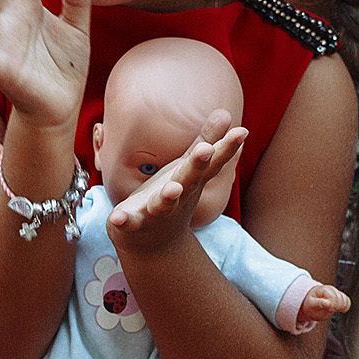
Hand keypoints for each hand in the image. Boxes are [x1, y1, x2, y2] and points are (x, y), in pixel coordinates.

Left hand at [107, 115, 246, 256]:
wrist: (154, 246)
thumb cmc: (174, 196)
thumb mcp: (189, 169)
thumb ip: (207, 142)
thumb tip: (226, 113)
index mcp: (191, 180)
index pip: (212, 162)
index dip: (227, 148)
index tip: (242, 131)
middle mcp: (178, 196)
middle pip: (189, 179)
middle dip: (197, 166)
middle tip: (206, 150)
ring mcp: (157, 212)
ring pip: (163, 204)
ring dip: (168, 197)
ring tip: (173, 188)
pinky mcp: (135, 224)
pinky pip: (129, 223)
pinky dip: (124, 221)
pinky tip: (117, 217)